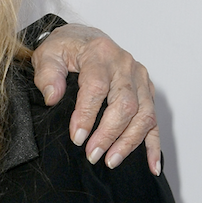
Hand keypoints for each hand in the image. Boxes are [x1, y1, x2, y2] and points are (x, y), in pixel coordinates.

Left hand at [32, 24, 160, 174]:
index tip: (77, 137)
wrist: (84, 37)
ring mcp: (140, 78)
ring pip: (143, 115)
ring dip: (128, 142)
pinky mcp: (147, 91)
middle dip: (109, 134)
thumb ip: (47, 75)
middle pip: (125, 105)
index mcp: (99, 53)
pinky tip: (151, 165)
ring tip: (110, 161)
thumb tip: (52, 98)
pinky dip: (154, 144)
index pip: (97, 88)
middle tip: (92, 154)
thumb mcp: (47, 54)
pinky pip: (154, 120)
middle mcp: (125, 65)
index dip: (87, 115)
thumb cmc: (66, 47)